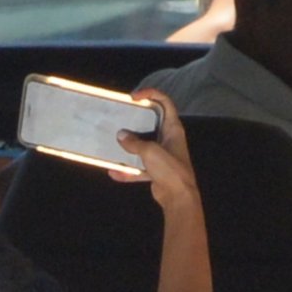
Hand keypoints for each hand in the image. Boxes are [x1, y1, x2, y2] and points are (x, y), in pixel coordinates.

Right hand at [109, 90, 198, 205]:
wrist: (178, 196)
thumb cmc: (169, 169)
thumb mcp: (150, 151)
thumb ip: (134, 143)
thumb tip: (120, 136)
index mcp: (172, 128)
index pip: (164, 102)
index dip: (151, 94)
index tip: (134, 97)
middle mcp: (168, 139)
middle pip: (152, 122)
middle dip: (136, 119)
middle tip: (122, 117)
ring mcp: (162, 155)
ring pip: (143, 145)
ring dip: (129, 146)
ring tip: (115, 143)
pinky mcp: (156, 171)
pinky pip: (139, 167)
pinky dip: (128, 170)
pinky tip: (114, 172)